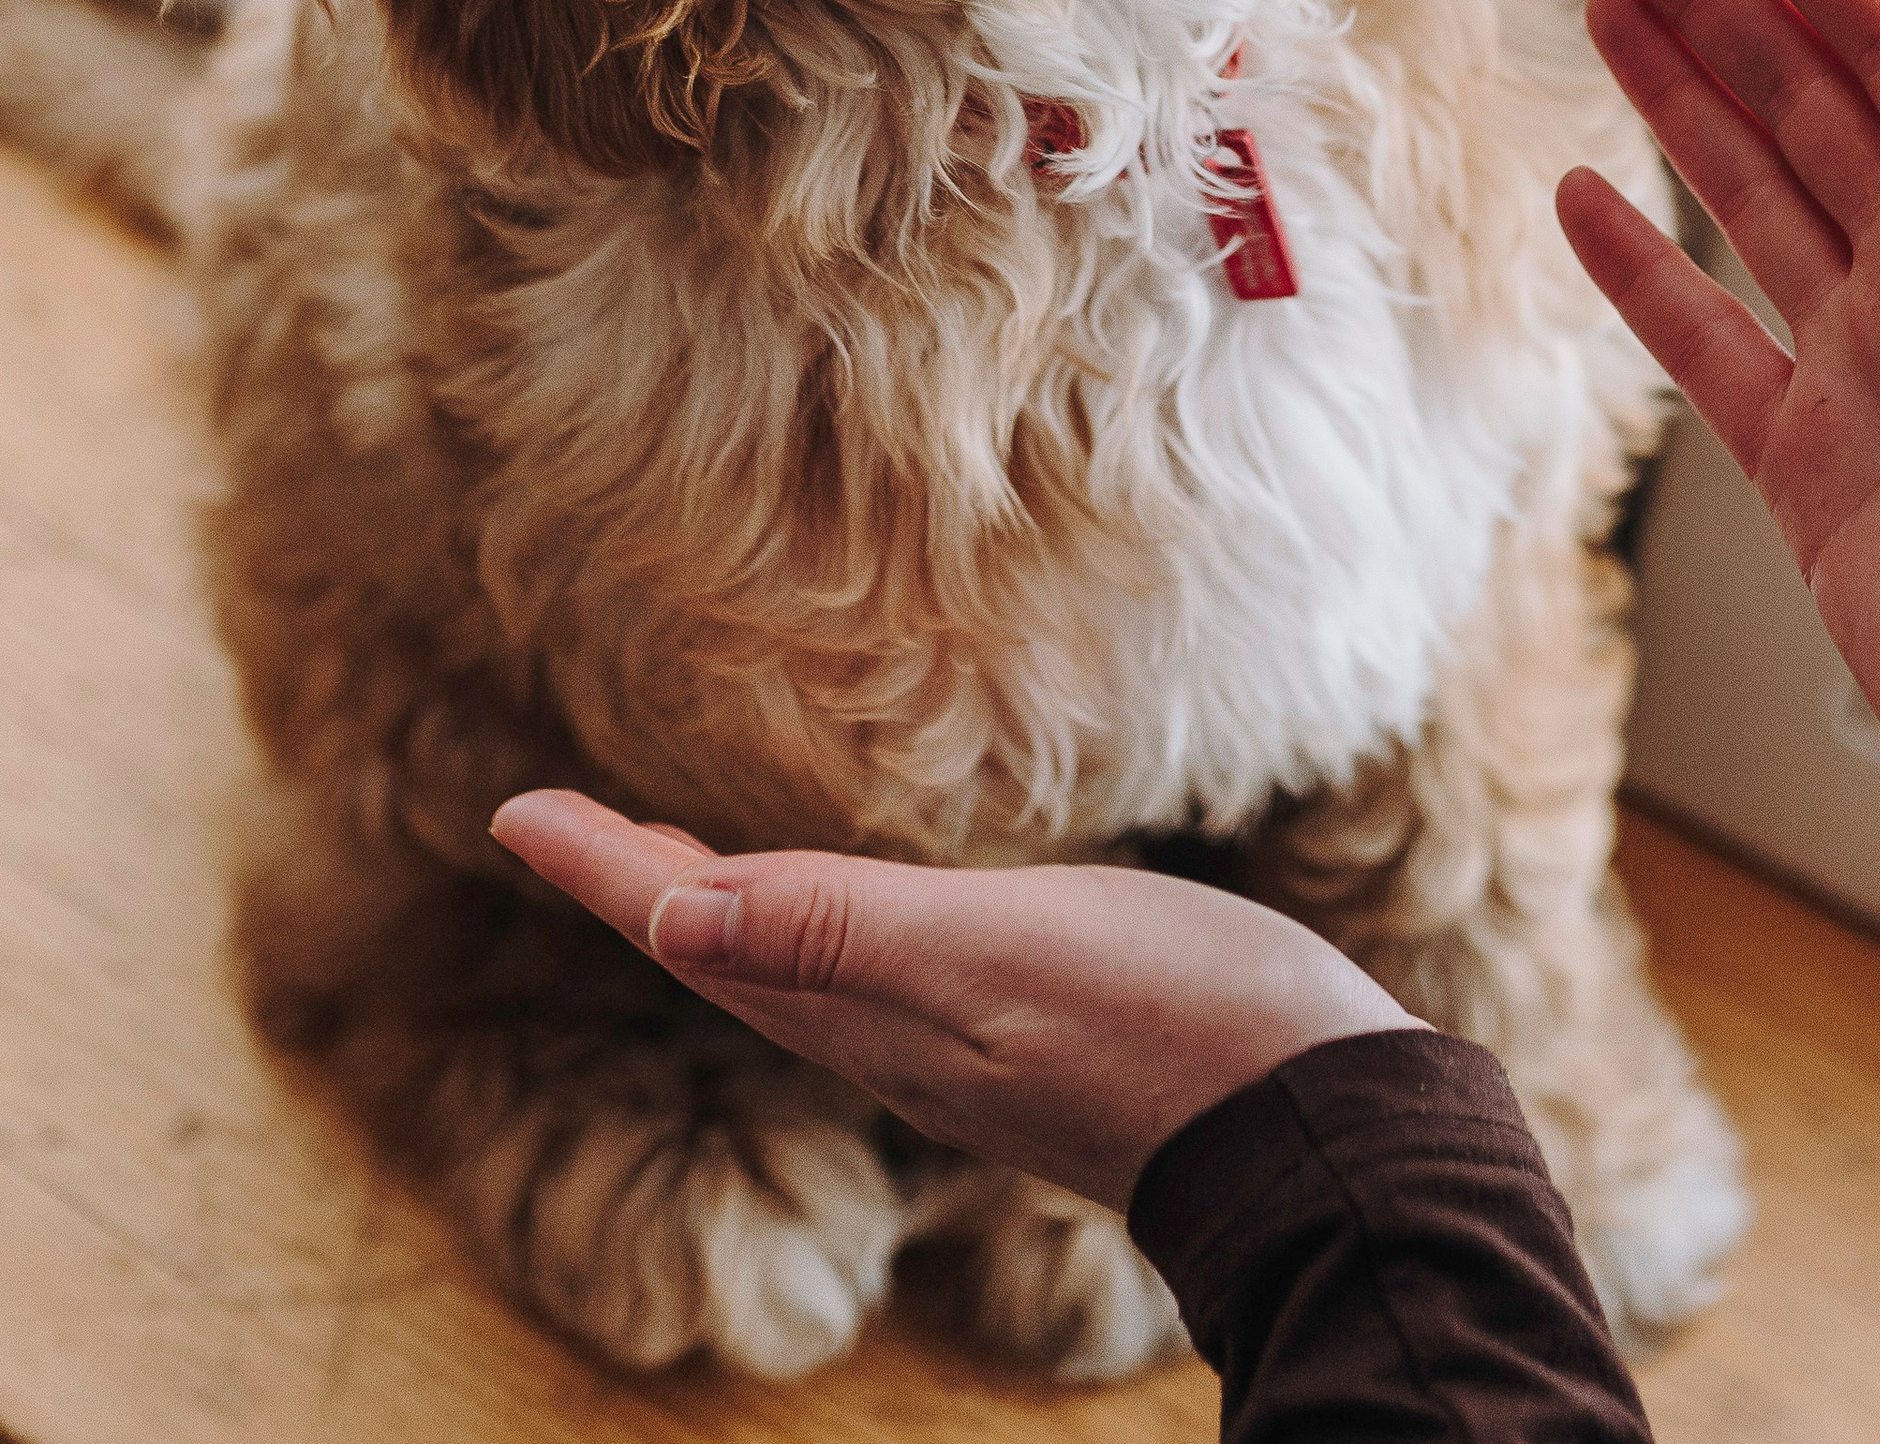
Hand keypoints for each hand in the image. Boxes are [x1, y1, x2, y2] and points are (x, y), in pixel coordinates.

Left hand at [489, 792, 1417, 1210]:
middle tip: (565, 826)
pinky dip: (821, 929)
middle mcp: (893, 1038)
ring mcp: (960, 1046)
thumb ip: (840, 933)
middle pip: (731, 950)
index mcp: (869, 1012)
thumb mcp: (997, 959)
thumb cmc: (1169, 1019)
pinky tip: (852, 914)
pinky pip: (872, 978)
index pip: (699, 925)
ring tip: (676, 860)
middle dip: (644, 884)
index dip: (605, 866)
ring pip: (796, 969)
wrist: (1315, 1125)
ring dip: (723, 907)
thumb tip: (671, 921)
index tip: (510, 808)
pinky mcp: (1024, 1036)